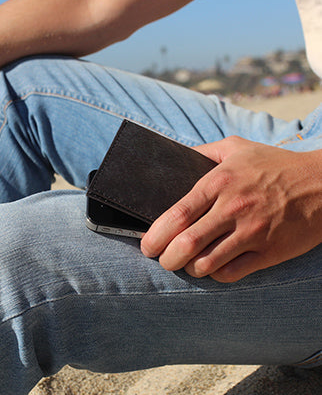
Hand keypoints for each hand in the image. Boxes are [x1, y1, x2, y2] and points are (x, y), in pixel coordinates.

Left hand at [140, 136, 321, 281]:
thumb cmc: (276, 165)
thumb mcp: (237, 148)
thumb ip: (204, 152)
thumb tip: (175, 157)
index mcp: (218, 182)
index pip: (176, 215)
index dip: (155, 235)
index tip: (147, 245)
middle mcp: (233, 208)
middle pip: (185, 244)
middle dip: (166, 258)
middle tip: (162, 259)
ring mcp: (252, 232)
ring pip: (206, 263)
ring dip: (189, 268)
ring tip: (186, 263)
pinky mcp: (269, 252)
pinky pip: (232, 273)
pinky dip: (215, 275)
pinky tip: (212, 267)